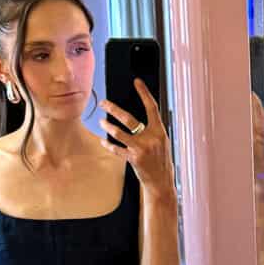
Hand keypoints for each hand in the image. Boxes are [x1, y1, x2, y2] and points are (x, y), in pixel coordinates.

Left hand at [101, 80, 174, 200]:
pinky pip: (117, 149)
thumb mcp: (162, 144)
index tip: (137, 82)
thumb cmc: (161, 162)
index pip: (151, 107)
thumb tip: (138, 121)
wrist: (162, 182)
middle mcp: (151, 138)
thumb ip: (151, 131)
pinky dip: (109, 145)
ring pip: (119, 133)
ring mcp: (142, 148)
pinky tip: (103, 141)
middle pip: (129, 118)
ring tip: (101, 122)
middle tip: (103, 103)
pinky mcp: (134, 158)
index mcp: (160, 131)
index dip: (144, 93)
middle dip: (113, 109)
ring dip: (108, 127)